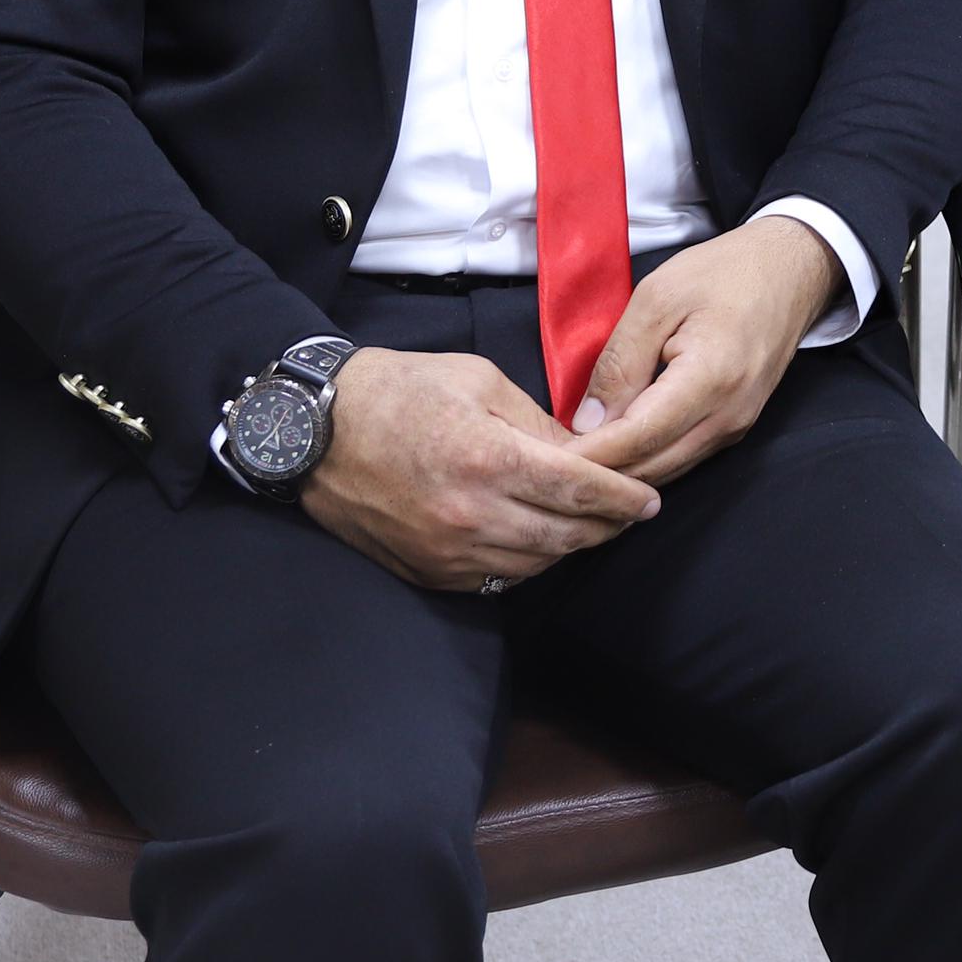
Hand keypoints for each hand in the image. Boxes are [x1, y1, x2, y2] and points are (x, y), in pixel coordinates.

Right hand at [302, 347, 659, 589]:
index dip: (624, 498)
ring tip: (590, 525)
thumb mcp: (479, 381)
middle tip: (631, 513)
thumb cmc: (399, 390)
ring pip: (536, 563)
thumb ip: (537, 423)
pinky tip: (538, 540)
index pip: (580, 491)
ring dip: (570, 546)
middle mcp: (471, 515)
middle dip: (608, 526)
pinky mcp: (428, 572)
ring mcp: (447, 551)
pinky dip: (527, 563)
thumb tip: (584, 455)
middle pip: (567, 536)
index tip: (649, 499)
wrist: (312, 431)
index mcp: (488, 459)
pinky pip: (497, 581)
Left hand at [567, 213, 842, 487]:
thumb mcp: (657, 297)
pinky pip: (680, 459)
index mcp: (711, 378)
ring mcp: (735, 428)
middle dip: (596, 475)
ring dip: (618, 475)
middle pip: (650, 470)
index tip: (542, 459)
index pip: (637, 439)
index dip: (587, 456)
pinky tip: (610, 452)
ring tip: (569, 464)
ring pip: (665, 473)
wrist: (791, 271)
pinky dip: (642, 462)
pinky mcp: (734, 429)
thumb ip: (620, 362)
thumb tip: (587, 423)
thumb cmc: (724, 272)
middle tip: (544, 468)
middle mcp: (728, 416)